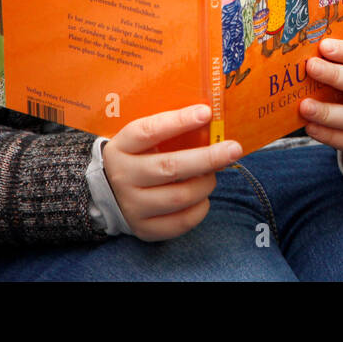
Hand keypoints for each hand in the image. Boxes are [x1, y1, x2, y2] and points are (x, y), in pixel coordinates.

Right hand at [102, 104, 241, 240]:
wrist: (108, 193)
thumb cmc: (137, 157)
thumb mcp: (142, 140)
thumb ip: (168, 129)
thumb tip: (210, 118)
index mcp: (122, 147)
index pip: (149, 131)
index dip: (179, 121)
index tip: (206, 113)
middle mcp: (123, 177)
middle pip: (170, 167)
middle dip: (207, 158)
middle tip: (234, 149)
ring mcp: (132, 205)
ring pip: (179, 196)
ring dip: (206, 183)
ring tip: (212, 175)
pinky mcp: (143, 228)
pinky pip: (180, 222)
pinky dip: (200, 208)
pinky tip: (202, 197)